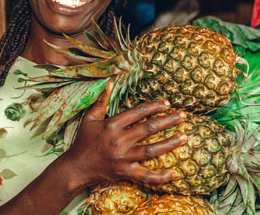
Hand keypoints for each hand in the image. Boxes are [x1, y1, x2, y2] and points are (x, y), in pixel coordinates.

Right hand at [59, 80, 186, 191]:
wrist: (75, 167)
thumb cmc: (83, 141)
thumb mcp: (90, 118)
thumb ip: (101, 100)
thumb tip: (110, 82)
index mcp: (112, 125)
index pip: (138, 112)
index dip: (154, 106)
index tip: (167, 103)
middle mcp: (119, 140)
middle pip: (149, 128)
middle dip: (168, 121)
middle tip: (183, 116)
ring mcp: (123, 157)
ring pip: (151, 150)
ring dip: (169, 143)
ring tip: (184, 137)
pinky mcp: (125, 172)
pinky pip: (145, 176)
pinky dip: (160, 177)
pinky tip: (174, 173)